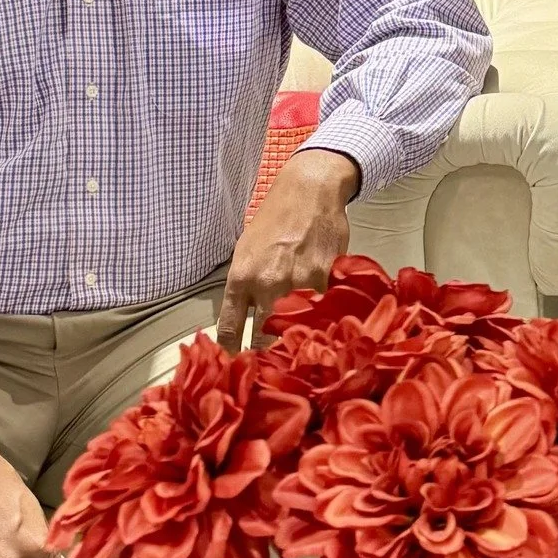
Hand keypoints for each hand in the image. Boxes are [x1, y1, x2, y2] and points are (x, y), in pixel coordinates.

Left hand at [216, 144, 356, 349]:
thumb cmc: (275, 218)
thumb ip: (243, 288)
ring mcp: (299, 282)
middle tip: (271, 365)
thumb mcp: (245, 251)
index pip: (231, 330)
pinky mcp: (326, 277)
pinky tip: (324, 319)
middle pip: (265, 338)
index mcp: (241, 278)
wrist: (309, 192)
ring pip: (297, 327)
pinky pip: (322, 309)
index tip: (238, 365)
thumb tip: (242, 323)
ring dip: (298, 337)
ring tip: (301, 346)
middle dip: (268, 353)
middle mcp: (267, 283)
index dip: (233, 353)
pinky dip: (322, 316)